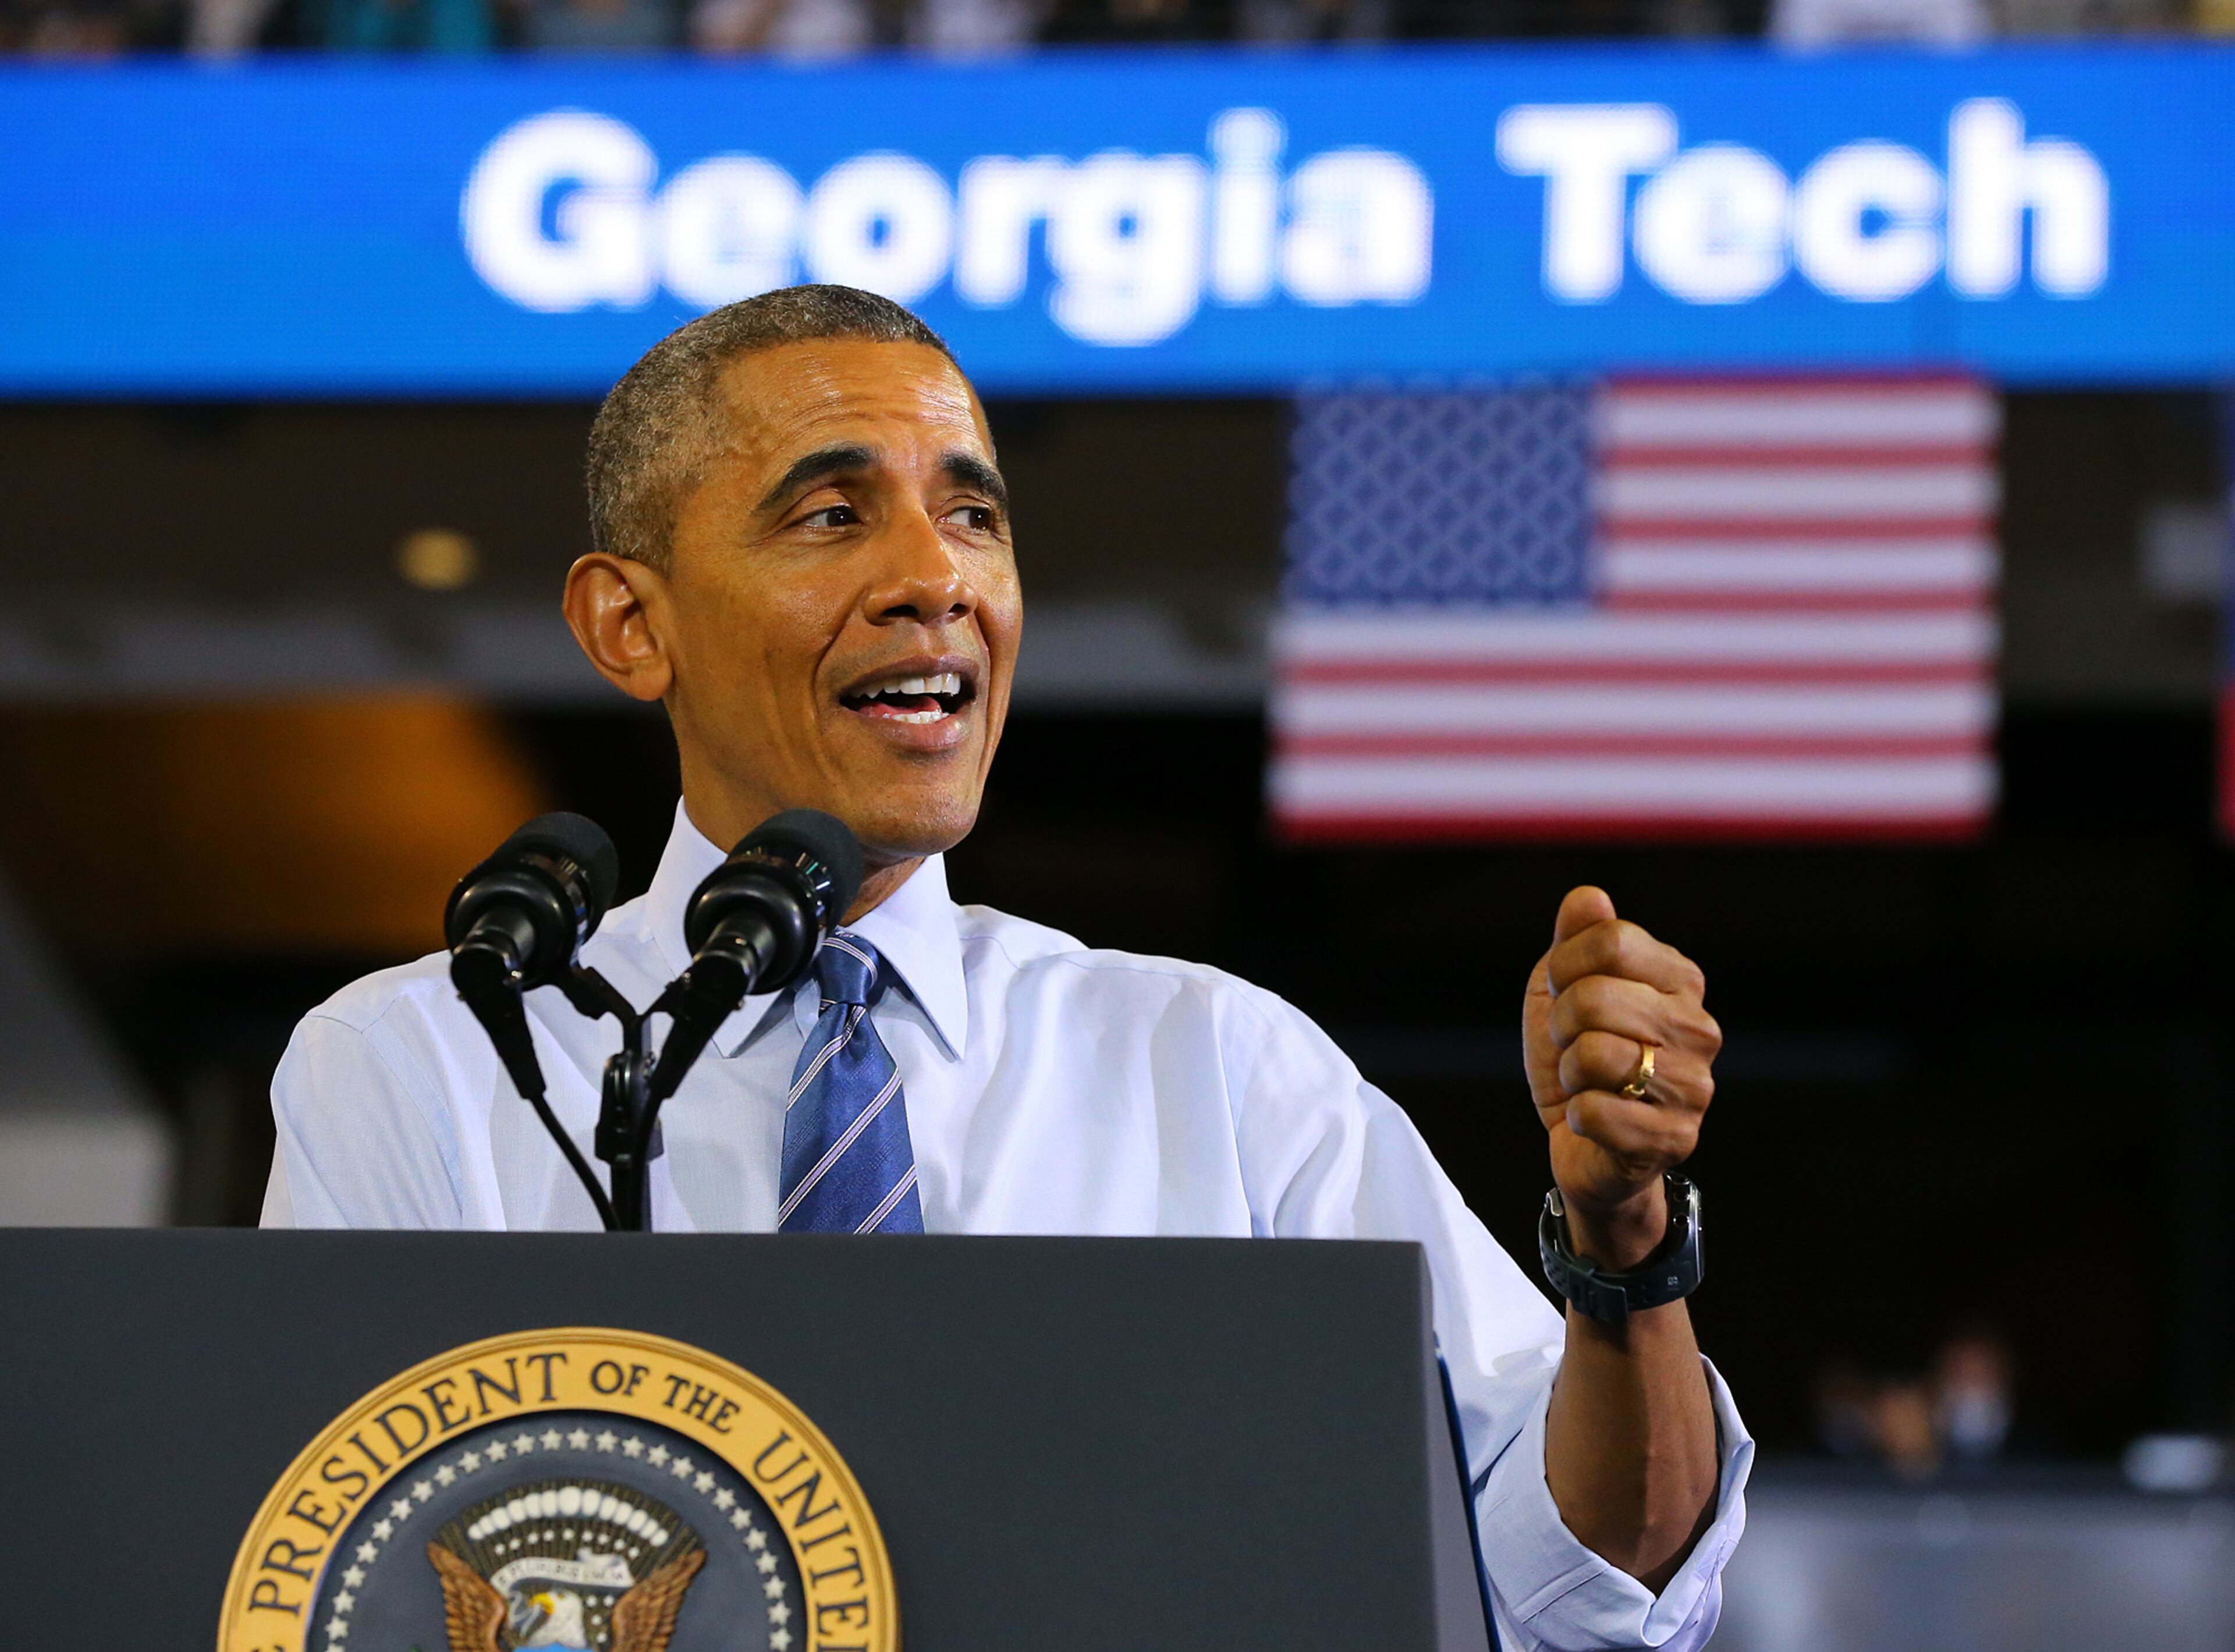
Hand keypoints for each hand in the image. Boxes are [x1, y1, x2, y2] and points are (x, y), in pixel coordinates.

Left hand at [1523, 887, 1719, 1267]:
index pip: (1613, 938)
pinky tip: (1594, 1121)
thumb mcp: (1562, 988)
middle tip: (1574, 1047)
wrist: (1583, 1143)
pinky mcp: (1676, 1139)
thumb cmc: (1577, 1058)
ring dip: (1570, 1072)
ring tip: (1588, 1083)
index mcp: (1680, 980)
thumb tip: (1590, 897)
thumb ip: (1576, 938)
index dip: (1565, 967)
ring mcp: (1695, 1087)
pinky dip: (1576, 1116)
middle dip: (1562, 1024)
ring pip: (1595, 1053)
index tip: (1564, 994)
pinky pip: (1595, 1112)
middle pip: (1596, 996)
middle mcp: (1699, 1029)